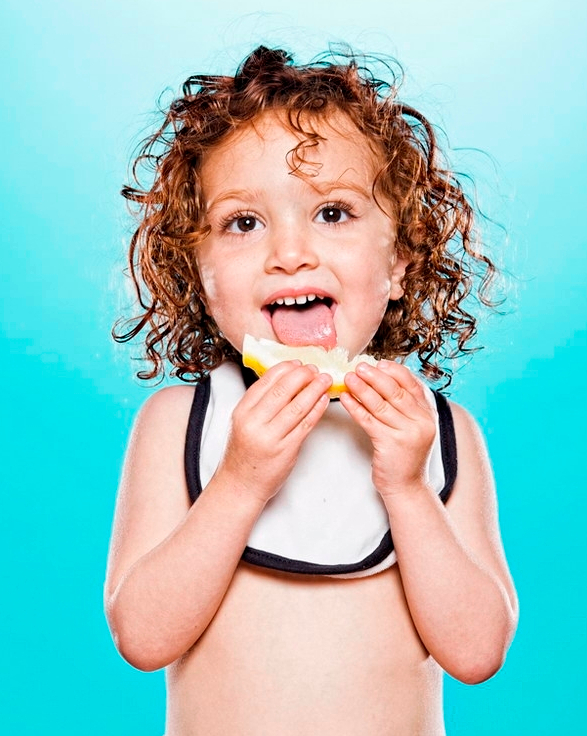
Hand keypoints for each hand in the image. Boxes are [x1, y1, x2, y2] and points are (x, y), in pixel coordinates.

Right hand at [217, 361, 331, 503]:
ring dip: (315, 389)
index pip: (266, 381)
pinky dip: (317, 409)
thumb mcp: (242, 422)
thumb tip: (285, 379)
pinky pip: (306, 425)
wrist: (240, 485)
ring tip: (324, 380)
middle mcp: (255, 423)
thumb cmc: (243, 453)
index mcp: (242, 411)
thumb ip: (259, 403)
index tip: (298, 363)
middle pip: (283, 390)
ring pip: (298, 406)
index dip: (285, 368)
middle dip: (302, 375)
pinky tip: (324, 400)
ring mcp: (271, 437)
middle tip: (314, 369)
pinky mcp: (287, 450)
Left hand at [340, 360, 436, 498]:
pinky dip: (355, 407)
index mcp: (428, 414)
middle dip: (375, 376)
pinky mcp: (390, 444)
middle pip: (395, 392)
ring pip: (380, 404)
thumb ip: (407, 407)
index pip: (412, 385)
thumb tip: (384, 379)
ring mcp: (407, 433)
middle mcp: (421, 422)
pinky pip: (368, 420)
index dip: (394, 371)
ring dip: (362, 389)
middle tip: (359, 366)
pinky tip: (346, 398)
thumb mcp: (414, 428)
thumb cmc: (405, 456)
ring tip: (348, 378)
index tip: (378, 363)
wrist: (406, 487)